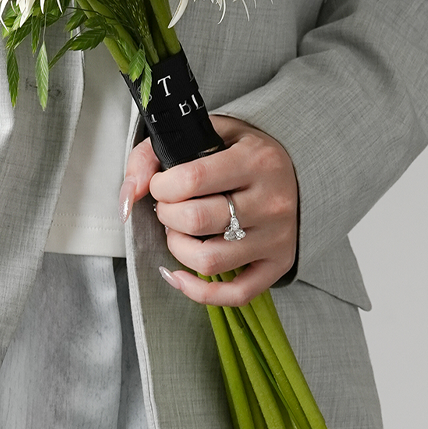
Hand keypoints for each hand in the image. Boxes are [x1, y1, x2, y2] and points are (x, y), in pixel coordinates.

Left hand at [119, 115, 298, 306]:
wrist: (298, 172)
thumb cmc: (241, 154)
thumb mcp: (204, 135)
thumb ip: (152, 155)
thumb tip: (129, 196)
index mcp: (256, 161)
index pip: (191, 179)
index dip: (161, 186)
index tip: (161, 185)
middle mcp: (271, 201)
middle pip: (196, 220)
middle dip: (167, 215)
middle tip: (169, 207)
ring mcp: (277, 237)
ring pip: (210, 260)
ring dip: (178, 248)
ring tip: (179, 232)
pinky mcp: (278, 265)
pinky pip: (236, 293)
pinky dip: (199, 292)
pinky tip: (179, 275)